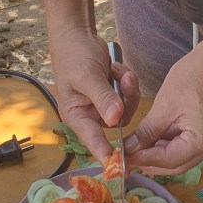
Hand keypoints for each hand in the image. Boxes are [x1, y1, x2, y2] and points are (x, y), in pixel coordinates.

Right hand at [49, 27, 139, 162]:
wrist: (77, 34)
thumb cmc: (74, 55)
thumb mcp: (87, 76)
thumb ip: (102, 98)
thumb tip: (115, 120)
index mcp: (76, 116)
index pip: (94, 141)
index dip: (107, 154)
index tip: (121, 167)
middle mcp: (90, 114)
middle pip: (117, 123)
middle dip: (124, 102)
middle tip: (125, 81)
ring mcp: (102, 105)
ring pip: (126, 108)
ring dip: (127, 89)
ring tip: (119, 70)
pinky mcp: (112, 95)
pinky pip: (128, 95)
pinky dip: (126, 81)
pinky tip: (117, 67)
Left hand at [123, 37, 202, 174]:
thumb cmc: (195, 75)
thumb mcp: (165, 105)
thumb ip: (147, 131)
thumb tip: (130, 148)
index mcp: (202, 141)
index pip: (168, 161)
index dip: (144, 160)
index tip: (123, 158)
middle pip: (176, 165)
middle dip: (151, 162)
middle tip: (128, 156)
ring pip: (181, 157)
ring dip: (159, 154)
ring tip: (137, 147)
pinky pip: (188, 146)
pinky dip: (170, 145)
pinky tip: (154, 138)